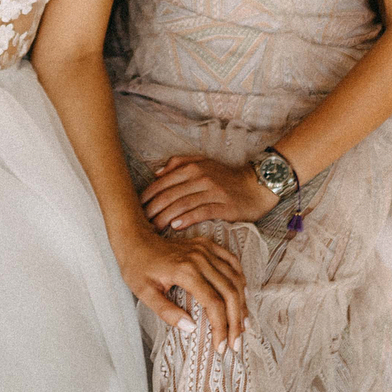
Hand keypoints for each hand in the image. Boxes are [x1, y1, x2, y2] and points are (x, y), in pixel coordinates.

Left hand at [116, 227, 247, 353]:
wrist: (134, 237)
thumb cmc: (136, 267)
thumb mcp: (144, 292)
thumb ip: (166, 312)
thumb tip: (191, 329)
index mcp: (185, 271)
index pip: (213, 303)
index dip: (221, 328)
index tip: (220, 348)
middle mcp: (199, 258)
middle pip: (229, 293)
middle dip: (236, 322)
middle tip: (235, 344)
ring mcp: (204, 249)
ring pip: (234, 278)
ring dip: (242, 304)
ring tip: (243, 326)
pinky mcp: (206, 244)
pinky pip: (231, 260)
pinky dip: (240, 279)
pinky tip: (242, 296)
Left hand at [141, 155, 276, 230]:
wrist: (256, 185)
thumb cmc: (225, 176)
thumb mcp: (203, 163)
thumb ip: (179, 163)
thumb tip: (157, 172)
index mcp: (191, 167)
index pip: (163, 183)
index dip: (147, 196)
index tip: (136, 209)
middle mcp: (200, 177)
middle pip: (170, 194)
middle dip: (152, 209)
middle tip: (140, 222)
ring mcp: (212, 191)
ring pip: (182, 204)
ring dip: (165, 216)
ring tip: (153, 228)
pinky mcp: (224, 205)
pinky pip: (201, 211)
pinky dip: (187, 218)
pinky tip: (175, 226)